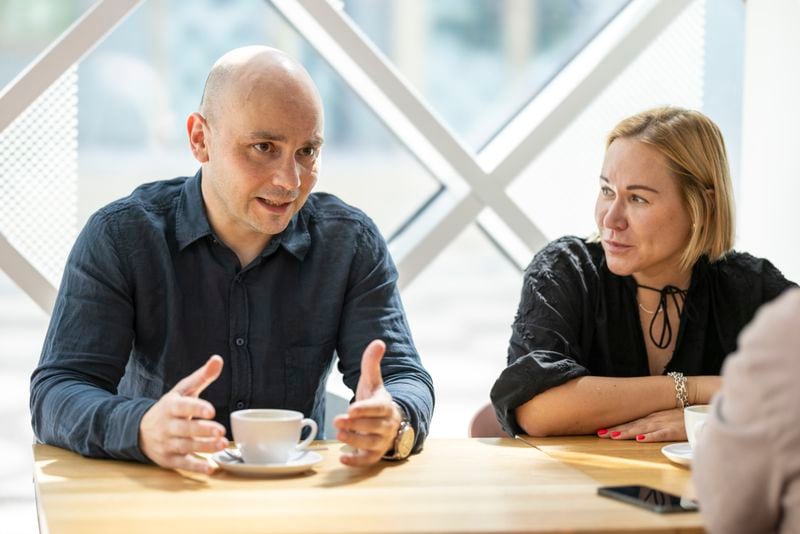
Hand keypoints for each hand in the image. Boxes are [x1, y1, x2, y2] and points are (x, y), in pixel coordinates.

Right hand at [139, 355, 228, 473]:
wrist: (140, 430)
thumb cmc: (171, 408)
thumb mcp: (183, 390)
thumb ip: (202, 376)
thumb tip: (218, 359)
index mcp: (171, 406)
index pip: (183, 406)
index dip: (197, 408)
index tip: (211, 410)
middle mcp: (167, 425)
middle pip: (185, 428)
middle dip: (203, 430)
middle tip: (221, 431)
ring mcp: (167, 443)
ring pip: (186, 446)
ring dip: (204, 447)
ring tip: (222, 444)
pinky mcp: (168, 459)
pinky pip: (183, 464)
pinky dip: (196, 467)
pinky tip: (211, 468)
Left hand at [333, 340, 401, 466]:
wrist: (389, 421)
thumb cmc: (376, 400)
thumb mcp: (373, 381)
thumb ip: (372, 363)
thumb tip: (378, 342)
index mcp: (386, 406)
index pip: (378, 408)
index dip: (365, 410)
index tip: (351, 410)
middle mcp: (387, 425)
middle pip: (373, 427)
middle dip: (355, 426)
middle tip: (337, 421)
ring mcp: (382, 441)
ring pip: (370, 444)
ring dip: (354, 441)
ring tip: (339, 435)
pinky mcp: (376, 455)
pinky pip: (368, 461)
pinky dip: (356, 462)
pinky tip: (342, 459)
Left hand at [598, 408, 685, 441]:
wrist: (702, 410)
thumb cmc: (682, 416)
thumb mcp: (663, 417)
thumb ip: (651, 423)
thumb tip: (636, 430)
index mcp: (651, 417)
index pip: (629, 422)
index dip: (614, 426)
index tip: (599, 430)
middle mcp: (654, 419)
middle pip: (631, 425)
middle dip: (615, 430)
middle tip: (599, 433)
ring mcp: (664, 424)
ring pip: (642, 429)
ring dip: (627, 432)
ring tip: (613, 436)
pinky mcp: (675, 430)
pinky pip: (661, 433)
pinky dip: (651, 436)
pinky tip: (640, 439)